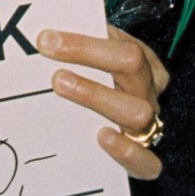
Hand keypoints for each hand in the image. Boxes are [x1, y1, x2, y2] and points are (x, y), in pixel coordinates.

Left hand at [39, 24, 170, 181]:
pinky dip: (128, 151)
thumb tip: (45, 34)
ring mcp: (149, 126)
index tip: (46, 39)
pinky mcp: (144, 161)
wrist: (115, 128)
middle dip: (87, 55)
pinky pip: (147, 162)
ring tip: (61, 85)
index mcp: (143, 61)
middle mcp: (148, 91)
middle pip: (132, 66)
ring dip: (97, 95)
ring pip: (138, 111)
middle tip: (48, 52)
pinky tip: (102, 137)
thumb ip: (77, 44)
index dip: (85, 43)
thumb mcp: (92, 55)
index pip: (123, 45)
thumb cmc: (96, 82)